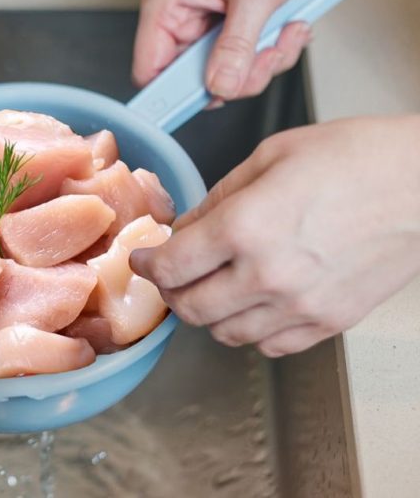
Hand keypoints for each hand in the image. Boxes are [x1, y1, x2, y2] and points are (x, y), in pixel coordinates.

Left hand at [130, 116, 419, 356]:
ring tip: (211, 288)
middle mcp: (267, 274)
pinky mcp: (329, 321)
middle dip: (171, 290)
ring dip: (207, 313)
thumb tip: (186, 227)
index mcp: (245, 227)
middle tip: (171, 274)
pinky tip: (252, 304)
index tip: (144, 257)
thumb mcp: (271, 157)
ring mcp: (300, 304)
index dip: (147, 263)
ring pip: (225, 333)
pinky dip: (250, 330)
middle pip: (190, 308)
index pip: (170, 266)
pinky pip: (269, 345)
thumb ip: (218, 197)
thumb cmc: (358, 157)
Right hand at [134, 0, 318, 101]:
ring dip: (264, 62)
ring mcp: (206, 23)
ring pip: (225, 73)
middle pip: (195, 78)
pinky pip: (245, 58)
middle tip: (267, 56)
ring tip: (287, 31)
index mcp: (168, 4)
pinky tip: (288, 25)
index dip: (175, 93)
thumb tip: (220, 85)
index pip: (150, 69)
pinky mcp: (229, 26)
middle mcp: (181, 16)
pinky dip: (272, 50)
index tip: (207, 101)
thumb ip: (237, 43)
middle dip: (240, 75)